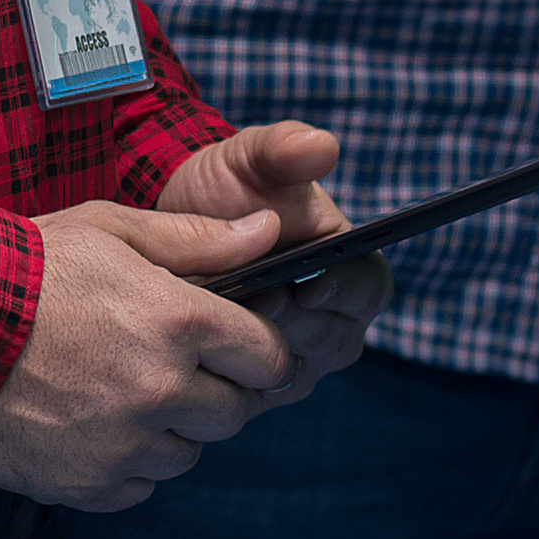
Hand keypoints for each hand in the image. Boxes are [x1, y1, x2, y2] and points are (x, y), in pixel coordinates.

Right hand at [0, 198, 303, 511]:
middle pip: (233, 413)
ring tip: (118, 392)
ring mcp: (124, 444)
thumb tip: (268, 229)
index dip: (257, 350)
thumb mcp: (110, 231)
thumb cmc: (23, 271)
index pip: (267, 356)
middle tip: (169, 367)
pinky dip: (125, 463)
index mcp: (177, 321)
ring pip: (187, 454)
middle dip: (214, 391)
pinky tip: (90, 424)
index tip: (237, 347)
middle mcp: (160, 389)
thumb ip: (196, 239)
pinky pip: (139, 486)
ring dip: (169, 430)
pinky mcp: (88, 484)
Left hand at [161, 120, 381, 402]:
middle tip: (255, 299)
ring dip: (257, 346)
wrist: (171, 224)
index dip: (342, 290)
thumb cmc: (227, 187)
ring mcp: (294, 358)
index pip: (367, 289)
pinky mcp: (254, 384)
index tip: (306, 283)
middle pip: (331, 340)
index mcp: (349, 268)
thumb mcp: (251, 158)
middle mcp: (331, 320)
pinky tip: (201, 344)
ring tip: (222, 316)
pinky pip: (249, 392)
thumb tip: (323, 146)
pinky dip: (227, 370)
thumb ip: (285, 149)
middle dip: (292, 321)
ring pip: (289, 371)